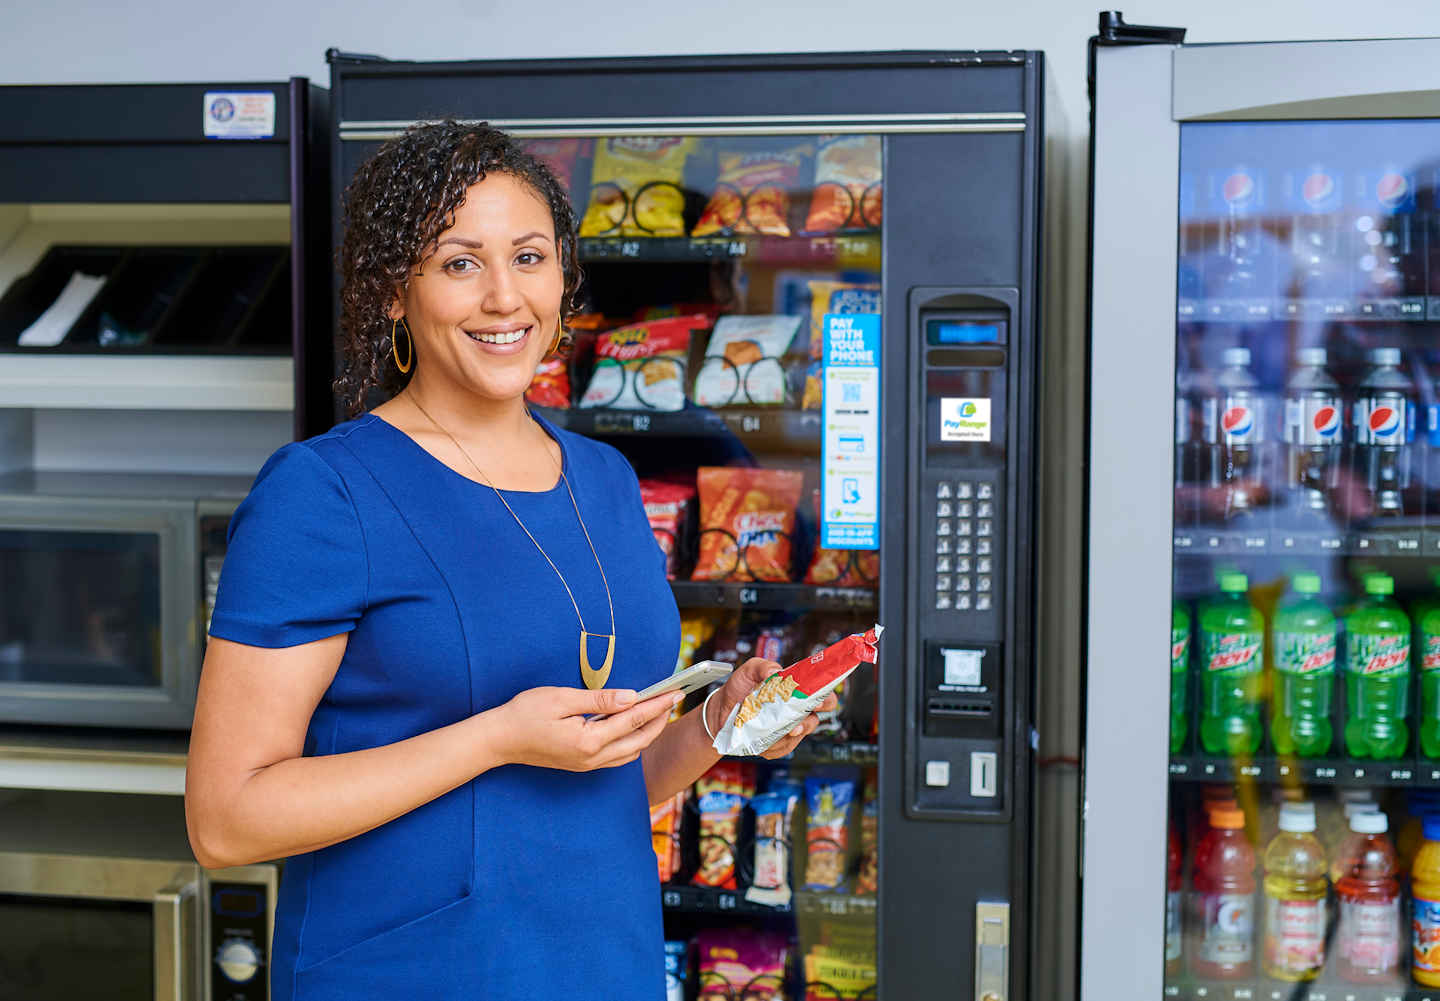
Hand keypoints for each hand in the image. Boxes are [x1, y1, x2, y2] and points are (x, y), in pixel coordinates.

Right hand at [484, 686, 680, 771]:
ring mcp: (587, 765)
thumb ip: (599, 699)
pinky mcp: (582, 764)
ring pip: (630, 753)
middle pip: (638, 741)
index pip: (633, 720)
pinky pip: (617, 758)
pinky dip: (632, 742)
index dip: (656, 705)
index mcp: (588, 741)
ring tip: (657, 712)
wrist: (499, 740)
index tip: (674, 693)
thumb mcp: (562, 698)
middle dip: (658, 721)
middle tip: (672, 700)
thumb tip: (630, 696)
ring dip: (647, 733)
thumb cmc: (525, 714)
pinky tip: (633, 728)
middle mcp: (592, 758)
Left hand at [707, 657, 839, 759]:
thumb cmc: (738, 690)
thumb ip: (761, 666)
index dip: (826, 699)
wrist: (721, 713)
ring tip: (768, 729)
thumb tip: (773, 671)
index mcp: (795, 692)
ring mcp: (788, 730)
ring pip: (797, 737)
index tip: (819, 702)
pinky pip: (782, 749)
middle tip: (795, 725)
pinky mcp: (778, 746)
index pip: (821, 695)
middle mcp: (795, 712)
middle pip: (815, 720)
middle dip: (808, 724)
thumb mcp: (747, 671)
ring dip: (783, 735)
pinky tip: (761, 738)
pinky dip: (772, 745)